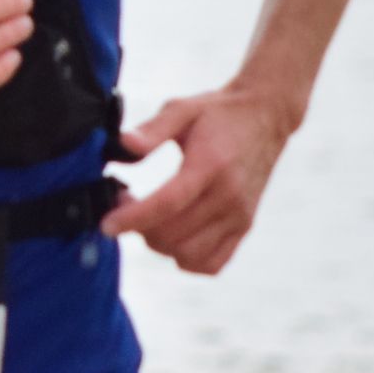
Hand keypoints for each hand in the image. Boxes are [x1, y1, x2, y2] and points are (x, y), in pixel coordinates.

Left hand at [97, 87, 291, 275]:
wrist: (266, 117)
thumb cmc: (219, 113)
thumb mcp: (183, 108)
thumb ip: (153, 129)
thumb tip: (123, 145)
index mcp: (211, 165)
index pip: (168, 203)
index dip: (132, 218)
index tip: (107, 223)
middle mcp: (229, 196)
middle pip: (175, 235)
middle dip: (139, 229)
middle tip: (125, 207)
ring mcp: (239, 216)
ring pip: (189, 255)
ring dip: (160, 245)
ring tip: (149, 221)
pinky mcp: (244, 227)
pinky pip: (212, 264)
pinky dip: (187, 259)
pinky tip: (174, 236)